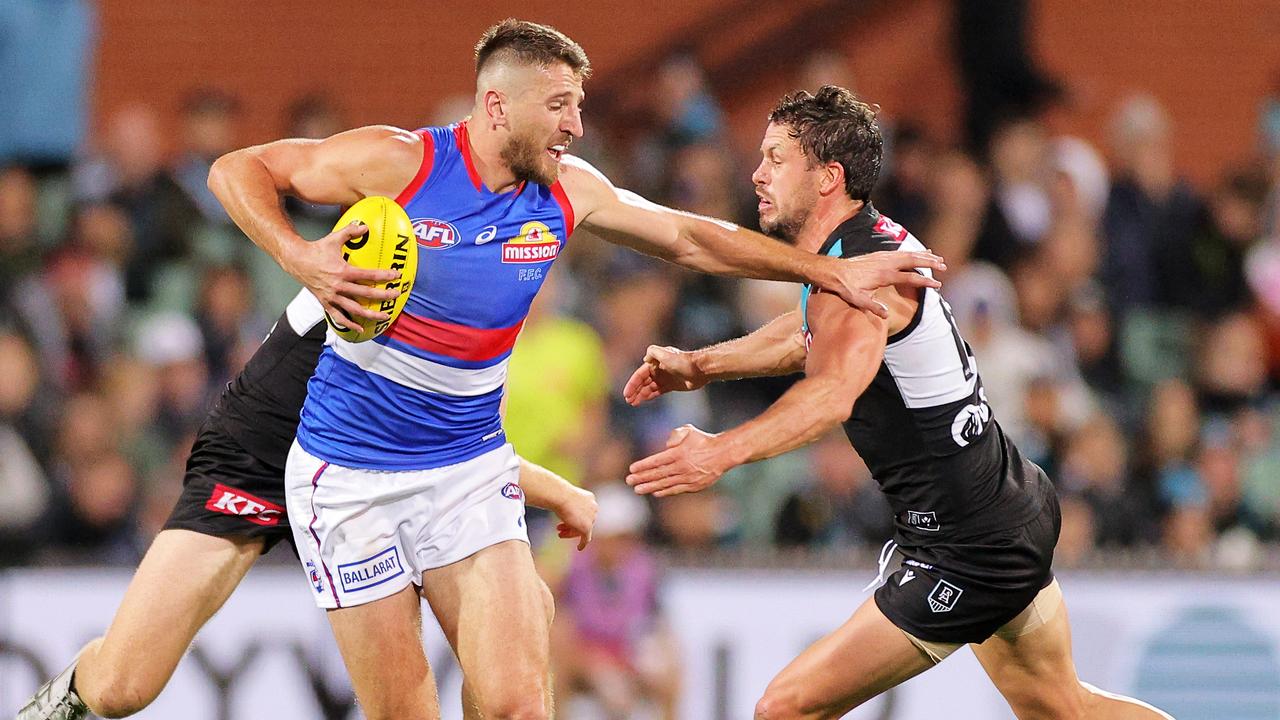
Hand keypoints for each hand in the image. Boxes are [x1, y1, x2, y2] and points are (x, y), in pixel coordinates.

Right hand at [288, 222, 401, 332]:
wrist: (296, 261)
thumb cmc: (316, 250)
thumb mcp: (334, 238)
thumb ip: (350, 232)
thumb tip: (365, 226)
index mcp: (343, 271)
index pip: (368, 275)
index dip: (384, 275)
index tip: (396, 276)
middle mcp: (338, 286)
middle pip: (365, 294)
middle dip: (383, 295)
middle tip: (396, 295)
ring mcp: (332, 296)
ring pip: (354, 309)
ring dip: (370, 314)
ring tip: (384, 317)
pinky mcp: (325, 302)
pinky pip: (338, 317)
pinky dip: (349, 324)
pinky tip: (360, 328)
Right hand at [553, 485, 597, 550]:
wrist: (561, 496)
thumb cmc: (559, 494)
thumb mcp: (565, 497)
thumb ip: (567, 503)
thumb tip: (560, 503)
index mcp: (590, 498)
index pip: (584, 512)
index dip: (573, 517)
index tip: (564, 520)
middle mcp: (593, 507)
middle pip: (583, 520)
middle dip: (570, 525)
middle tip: (559, 529)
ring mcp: (591, 518)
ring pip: (582, 529)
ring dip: (571, 532)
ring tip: (560, 535)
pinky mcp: (587, 527)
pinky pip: (586, 538)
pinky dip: (583, 543)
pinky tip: (579, 548)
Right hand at [623, 346, 706, 405]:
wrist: (700, 369)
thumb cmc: (683, 361)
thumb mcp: (666, 353)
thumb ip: (653, 352)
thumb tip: (645, 359)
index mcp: (654, 362)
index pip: (639, 375)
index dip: (632, 384)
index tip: (626, 394)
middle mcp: (658, 370)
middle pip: (643, 382)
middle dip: (635, 391)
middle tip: (629, 401)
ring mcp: (664, 378)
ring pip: (649, 388)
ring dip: (641, 394)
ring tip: (634, 403)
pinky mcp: (671, 385)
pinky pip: (657, 391)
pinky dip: (650, 396)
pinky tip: (644, 400)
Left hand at [626, 425, 734, 496]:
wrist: (723, 454)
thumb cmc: (703, 440)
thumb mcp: (689, 431)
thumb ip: (675, 435)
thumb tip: (666, 445)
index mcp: (679, 453)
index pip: (656, 461)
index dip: (643, 465)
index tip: (631, 469)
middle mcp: (682, 467)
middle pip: (657, 474)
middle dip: (641, 478)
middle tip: (629, 481)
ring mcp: (688, 478)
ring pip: (665, 484)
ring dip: (649, 487)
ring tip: (637, 490)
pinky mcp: (694, 486)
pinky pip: (676, 490)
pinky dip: (665, 491)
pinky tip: (655, 492)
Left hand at [821, 250, 944, 318]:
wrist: (833, 271)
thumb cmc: (845, 287)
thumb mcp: (857, 300)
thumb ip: (872, 307)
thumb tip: (885, 316)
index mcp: (884, 275)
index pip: (910, 277)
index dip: (925, 281)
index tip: (937, 285)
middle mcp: (885, 263)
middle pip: (913, 260)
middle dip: (930, 263)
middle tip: (944, 267)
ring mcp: (883, 257)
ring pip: (908, 254)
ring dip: (924, 255)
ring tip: (938, 258)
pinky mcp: (879, 255)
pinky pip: (901, 251)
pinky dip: (913, 251)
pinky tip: (921, 251)